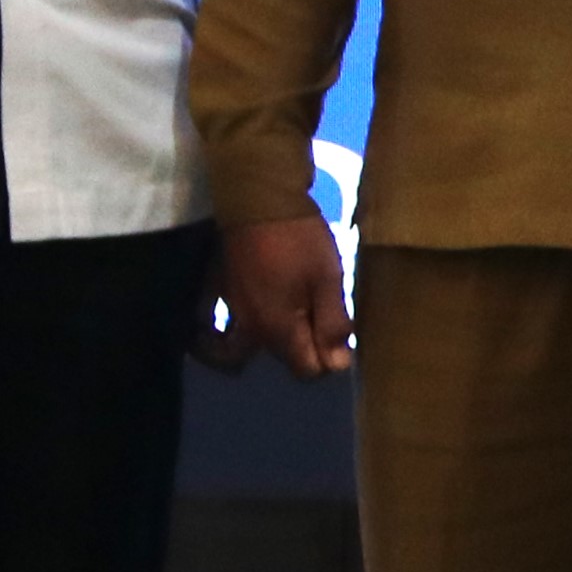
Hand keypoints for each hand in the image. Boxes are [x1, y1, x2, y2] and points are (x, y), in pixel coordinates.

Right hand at [218, 212, 355, 376]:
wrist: (255, 200)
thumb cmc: (298, 240)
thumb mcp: (327, 279)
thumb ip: (332, 324)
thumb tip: (338, 365)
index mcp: (278, 330)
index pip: (307, 371)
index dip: (330, 359)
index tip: (342, 333)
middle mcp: (251, 330)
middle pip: (285, 358)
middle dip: (308, 348)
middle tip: (329, 316)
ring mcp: (236, 312)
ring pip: (262, 344)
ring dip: (286, 337)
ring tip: (306, 310)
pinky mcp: (229, 293)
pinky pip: (243, 323)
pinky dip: (261, 322)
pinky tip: (278, 302)